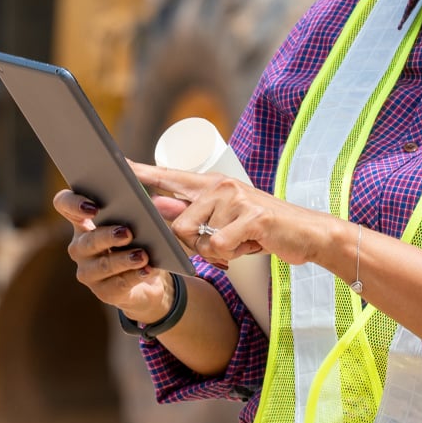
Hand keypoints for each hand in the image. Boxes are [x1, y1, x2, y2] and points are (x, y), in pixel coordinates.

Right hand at [52, 189, 173, 323]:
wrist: (148, 280)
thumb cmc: (140, 241)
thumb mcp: (141, 222)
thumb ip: (140, 208)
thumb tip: (152, 201)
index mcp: (84, 221)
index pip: (64, 204)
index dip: (72, 203)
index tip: (93, 207)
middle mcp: (80, 246)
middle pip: (87, 240)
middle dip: (107, 236)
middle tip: (127, 232)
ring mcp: (88, 271)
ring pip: (103, 265)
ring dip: (123, 260)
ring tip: (142, 255)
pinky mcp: (103, 292)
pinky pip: (117, 284)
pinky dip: (134, 276)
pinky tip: (147, 269)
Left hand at [127, 161, 335, 267]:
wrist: (307, 232)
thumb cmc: (262, 228)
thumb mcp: (224, 219)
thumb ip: (191, 214)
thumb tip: (156, 207)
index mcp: (211, 184)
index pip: (167, 176)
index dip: (139, 173)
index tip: (114, 167)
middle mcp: (220, 186)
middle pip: (177, 223)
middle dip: (192, 245)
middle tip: (221, 246)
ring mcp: (236, 199)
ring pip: (197, 238)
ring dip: (215, 253)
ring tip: (239, 244)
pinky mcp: (252, 216)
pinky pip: (219, 246)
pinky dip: (231, 256)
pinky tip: (248, 247)